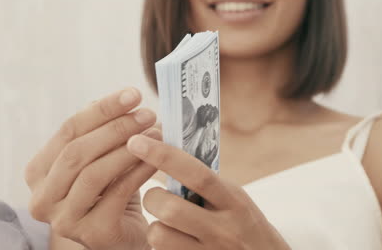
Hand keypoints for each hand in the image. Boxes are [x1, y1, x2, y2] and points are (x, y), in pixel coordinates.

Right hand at [25, 88, 159, 249]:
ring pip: (94, 173)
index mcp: (38, 172)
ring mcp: (64, 219)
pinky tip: (157, 159)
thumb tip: (120, 99)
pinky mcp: (91, 234)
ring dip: (129, 148)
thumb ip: (100, 132)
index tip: (133, 94)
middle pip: (77, 151)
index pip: (68, 131)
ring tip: (156, 133)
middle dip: (116, 127)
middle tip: (147, 114)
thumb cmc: (111, 193)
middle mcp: (42, 198)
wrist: (124, 237)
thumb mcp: (100, 159)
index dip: (102, 109)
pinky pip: (117, 193)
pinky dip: (139, 171)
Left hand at [127, 135, 290, 249]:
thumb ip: (206, 184)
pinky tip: (176, 242)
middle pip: (170, 209)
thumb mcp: (234, 199)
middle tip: (156, 197)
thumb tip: (167, 154)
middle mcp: (223, 228)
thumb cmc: (244, 224)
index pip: (197, 174)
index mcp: (233, 201)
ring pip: (159, 235)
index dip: (164, 156)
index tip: (137, 142)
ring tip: (167, 225)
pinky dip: (162, 245)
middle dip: (152, 197)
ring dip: (154, 226)